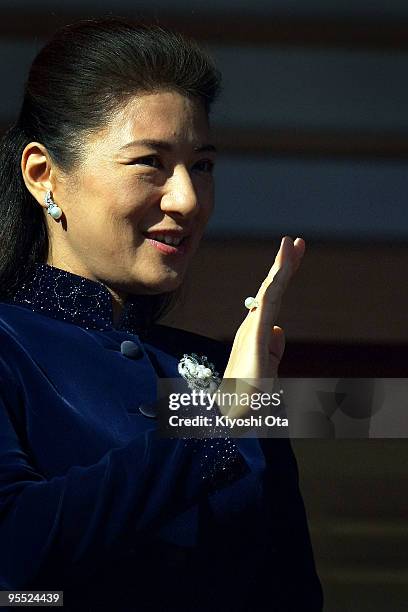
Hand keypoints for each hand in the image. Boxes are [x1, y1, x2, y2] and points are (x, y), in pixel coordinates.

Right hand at [217, 236, 304, 417]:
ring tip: (291, 244)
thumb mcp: (268, 368)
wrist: (234, 417)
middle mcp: (253, 326)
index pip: (274, 299)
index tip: (294, 256)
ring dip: (282, 266)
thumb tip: (279, 330)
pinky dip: (276, 283)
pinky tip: (283, 267)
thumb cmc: (249, 395)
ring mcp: (254, 330)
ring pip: (271, 291)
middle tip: (297, 241)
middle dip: (285, 264)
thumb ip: (273, 349)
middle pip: (273, 289)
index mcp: (257, 332)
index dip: (283, 276)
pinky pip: (267, 305)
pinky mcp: (256, 337)